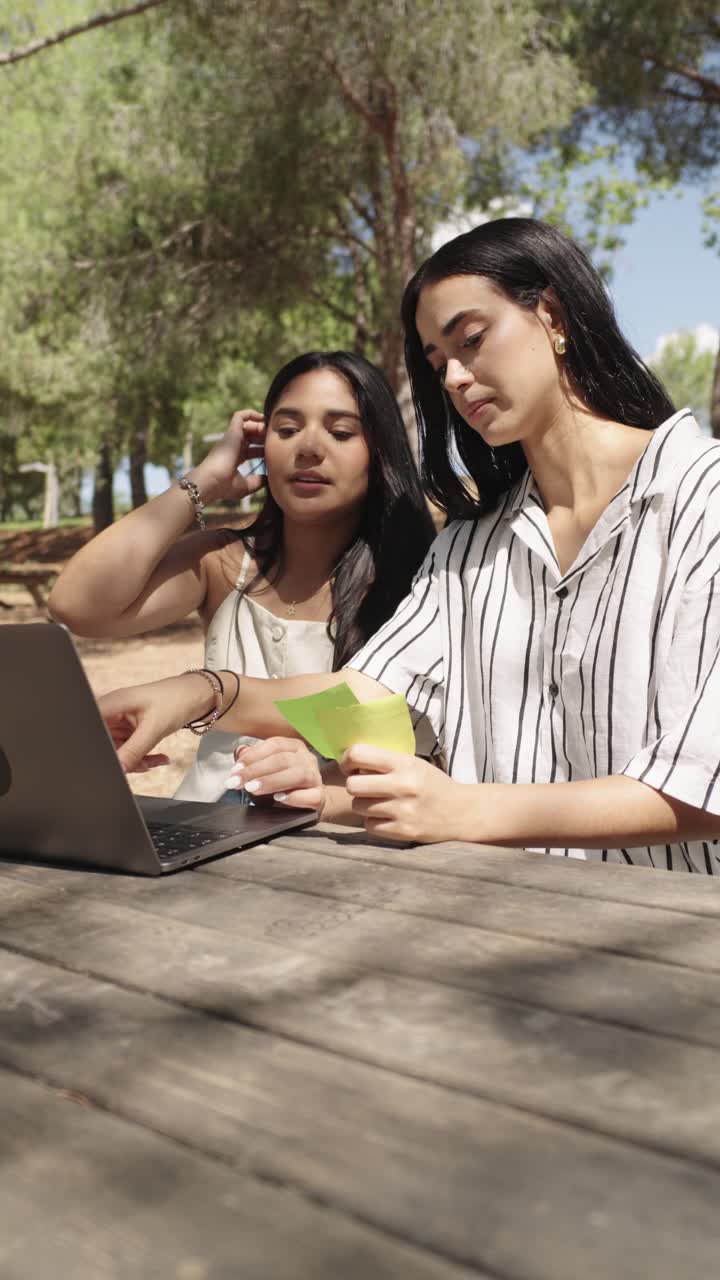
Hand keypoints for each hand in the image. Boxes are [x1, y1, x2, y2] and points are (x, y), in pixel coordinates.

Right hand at [98, 674, 211, 772]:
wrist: (195, 696)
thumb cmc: (175, 700)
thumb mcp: (154, 729)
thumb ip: (134, 751)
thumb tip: (119, 769)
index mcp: (112, 704)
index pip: (93, 727)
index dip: (99, 748)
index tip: (115, 760)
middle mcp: (113, 712)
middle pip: (104, 743)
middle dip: (122, 759)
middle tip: (143, 765)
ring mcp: (121, 722)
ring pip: (117, 751)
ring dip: (136, 761)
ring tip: (157, 761)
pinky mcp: (129, 730)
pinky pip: (129, 750)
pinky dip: (142, 757)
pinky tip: (159, 758)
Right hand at [191, 409, 265, 502]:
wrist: (212, 481)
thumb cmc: (225, 486)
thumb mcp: (246, 486)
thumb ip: (258, 481)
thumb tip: (268, 478)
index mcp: (235, 458)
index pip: (251, 450)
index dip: (263, 450)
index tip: (274, 453)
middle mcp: (233, 446)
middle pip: (251, 436)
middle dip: (264, 437)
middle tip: (275, 441)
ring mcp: (232, 438)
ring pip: (248, 425)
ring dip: (261, 426)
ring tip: (271, 432)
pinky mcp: (232, 432)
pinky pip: (240, 416)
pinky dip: (251, 414)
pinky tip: (263, 418)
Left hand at [225, 738, 325, 813]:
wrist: (309, 801)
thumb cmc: (283, 784)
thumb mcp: (265, 770)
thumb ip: (253, 761)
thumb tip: (241, 752)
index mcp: (294, 747)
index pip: (274, 745)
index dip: (253, 756)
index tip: (235, 770)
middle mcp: (307, 759)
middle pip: (282, 760)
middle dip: (256, 770)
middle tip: (237, 782)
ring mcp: (316, 777)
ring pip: (297, 774)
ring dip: (272, 781)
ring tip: (252, 789)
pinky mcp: (319, 796)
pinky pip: (311, 795)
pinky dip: (295, 797)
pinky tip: (279, 799)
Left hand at [340, 745, 459, 842]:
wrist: (461, 811)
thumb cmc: (430, 784)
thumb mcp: (412, 763)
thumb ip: (385, 761)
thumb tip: (348, 759)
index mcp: (404, 763)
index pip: (358, 754)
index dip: (347, 760)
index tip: (349, 766)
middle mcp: (402, 785)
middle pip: (352, 785)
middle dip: (354, 785)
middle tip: (363, 786)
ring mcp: (403, 810)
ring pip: (358, 806)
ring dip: (363, 804)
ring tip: (378, 802)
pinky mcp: (403, 831)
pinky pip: (369, 825)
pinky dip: (374, 822)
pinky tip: (386, 816)